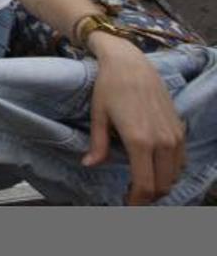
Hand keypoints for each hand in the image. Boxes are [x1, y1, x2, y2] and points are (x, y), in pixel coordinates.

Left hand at [83, 35, 185, 203]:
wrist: (131, 63)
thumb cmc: (109, 87)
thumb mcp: (98, 115)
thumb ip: (97, 145)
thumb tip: (88, 165)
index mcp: (139, 141)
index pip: (145, 184)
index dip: (136, 201)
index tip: (126, 205)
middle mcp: (162, 142)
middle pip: (162, 185)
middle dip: (148, 197)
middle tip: (132, 197)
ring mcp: (174, 136)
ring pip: (174, 175)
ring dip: (160, 185)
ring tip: (141, 185)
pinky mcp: (179, 130)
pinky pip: (180, 161)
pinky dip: (170, 171)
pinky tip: (155, 168)